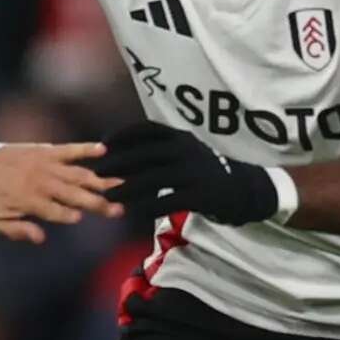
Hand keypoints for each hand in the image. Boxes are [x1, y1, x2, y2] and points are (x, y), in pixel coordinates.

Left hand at [0, 140, 118, 244]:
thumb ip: (17, 230)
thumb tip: (41, 238)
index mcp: (30, 201)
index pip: (57, 211)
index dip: (69, 215)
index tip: (81, 217)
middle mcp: (43, 183)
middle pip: (75, 194)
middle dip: (98, 202)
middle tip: (119, 209)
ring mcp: (46, 165)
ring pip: (79, 174)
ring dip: (101, 180)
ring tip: (122, 184)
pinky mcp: (46, 151)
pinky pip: (70, 149)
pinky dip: (86, 148)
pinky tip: (103, 149)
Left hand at [95, 121, 282, 225]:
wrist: (242, 189)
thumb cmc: (202, 171)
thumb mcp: (185, 151)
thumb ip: (159, 150)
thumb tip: (118, 152)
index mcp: (182, 137)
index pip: (147, 129)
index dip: (122, 135)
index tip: (102, 145)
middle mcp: (187, 150)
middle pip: (144, 154)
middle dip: (118, 163)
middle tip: (97, 173)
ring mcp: (195, 172)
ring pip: (152, 179)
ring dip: (127, 188)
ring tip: (109, 195)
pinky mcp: (201, 195)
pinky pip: (168, 200)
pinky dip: (148, 205)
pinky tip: (135, 211)